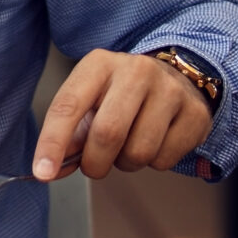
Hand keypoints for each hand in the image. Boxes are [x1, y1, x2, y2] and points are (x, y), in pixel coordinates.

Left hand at [34, 50, 213, 179]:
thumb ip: (69, 134)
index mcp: (99, 64)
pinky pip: (165, 160)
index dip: (52, 143)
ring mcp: (170, 90)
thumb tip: (51, 169)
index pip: (67, 106)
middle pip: (107, 133)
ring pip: (138, 152)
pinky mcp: (195, 114)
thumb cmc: (121, 95)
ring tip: (128, 147)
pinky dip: (154, 163)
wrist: (178, 78)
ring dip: (126, 164)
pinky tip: (156, 142)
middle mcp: (135, 70)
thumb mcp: (90, 101)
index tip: (42, 172)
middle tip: (94, 167)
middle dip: (95, 163)